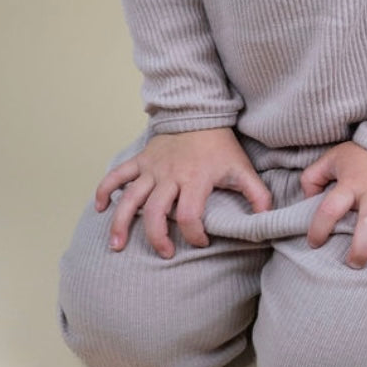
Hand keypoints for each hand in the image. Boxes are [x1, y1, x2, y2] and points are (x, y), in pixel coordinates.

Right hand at [95, 127, 272, 257]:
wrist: (199, 113)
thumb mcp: (242, 168)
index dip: (195, 234)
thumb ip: (257, 194)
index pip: (191, 215)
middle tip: (165, 253)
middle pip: (157, 212)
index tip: (202, 243)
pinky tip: (100, 208)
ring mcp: (152, 168)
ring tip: (117, 246)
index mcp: (196, 179)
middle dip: (158, 237)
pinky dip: (104, 190)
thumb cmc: (220, 145)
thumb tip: (267, 218)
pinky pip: (117, 175)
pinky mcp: (140, 160)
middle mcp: (170, 176)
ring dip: (121, 223)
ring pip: (131, 198)